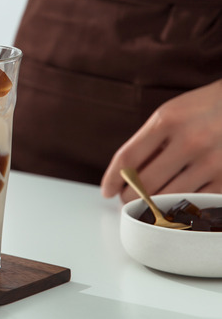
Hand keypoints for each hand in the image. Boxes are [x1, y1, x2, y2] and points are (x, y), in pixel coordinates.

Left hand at [101, 80, 221, 201]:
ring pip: (169, 198)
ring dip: (152, 206)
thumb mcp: (169, 115)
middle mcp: (191, 141)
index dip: (112, 179)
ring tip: (147, 204)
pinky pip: (195, 203)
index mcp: (168, 121)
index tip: (107, 191)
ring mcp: (213, 161)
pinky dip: (180, 208)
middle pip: (145, 183)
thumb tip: (124, 179)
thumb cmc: (200, 111)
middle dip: (129, 197)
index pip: (128, 158)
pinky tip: (174, 206)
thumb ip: (148, 144)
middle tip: (127, 200)